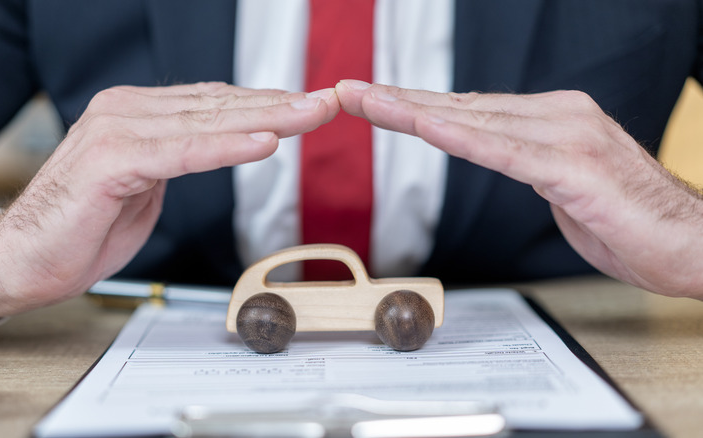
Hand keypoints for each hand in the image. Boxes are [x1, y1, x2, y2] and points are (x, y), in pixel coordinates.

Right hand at [0, 83, 338, 331]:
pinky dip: (226, 147)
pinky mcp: (111, 161)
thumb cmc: (81, 229)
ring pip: (208, 122)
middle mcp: (127, 112)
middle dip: (281, 105)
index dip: (267, 104)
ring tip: (312, 115)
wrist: (22, 260)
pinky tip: (265, 141)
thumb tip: (218, 144)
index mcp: (137, 115)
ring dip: (267, 118)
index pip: (215, 104)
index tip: (312, 106)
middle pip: (219, 105)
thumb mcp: (146, 188)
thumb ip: (178, 159)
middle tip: (330, 101)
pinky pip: (182, 152)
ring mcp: (117, 131)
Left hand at [336, 80, 702, 298]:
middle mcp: (557, 116)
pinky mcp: (573, 168)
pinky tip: (424, 127)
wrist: (692, 244)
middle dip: (399, 100)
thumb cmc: (630, 221)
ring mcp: (566, 137)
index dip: (416, 105)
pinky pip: (503, 152)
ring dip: (412, 111)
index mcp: (552, 119)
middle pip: (461, 106)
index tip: (373, 100)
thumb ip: (528, 163)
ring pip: (473, 120)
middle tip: (349, 92)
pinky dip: (460, 139)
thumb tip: (498, 153)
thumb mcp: (563, 186)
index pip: (469, 109)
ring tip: (366, 102)